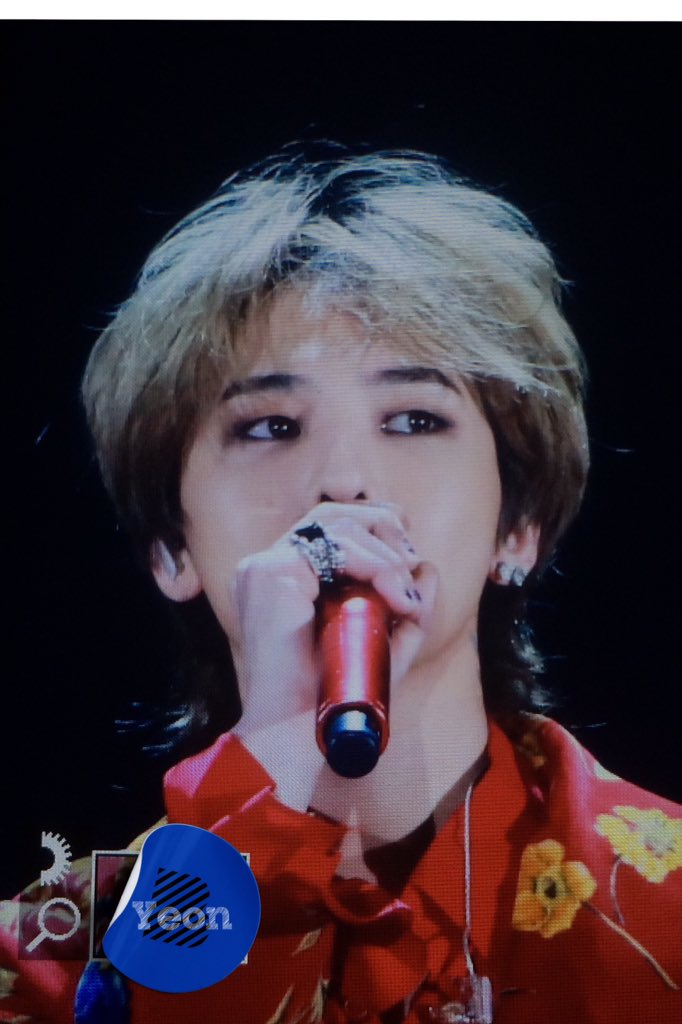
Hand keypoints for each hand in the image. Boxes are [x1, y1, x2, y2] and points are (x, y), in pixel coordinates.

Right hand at [230, 502, 435, 804]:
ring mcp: (264, 567)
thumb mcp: (379, 641)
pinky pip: (332, 548)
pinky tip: (393, 595)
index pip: (329, 525)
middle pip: (332, 515)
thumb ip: (402, 605)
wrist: (299, 731)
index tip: (409, 556)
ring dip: (384, 556)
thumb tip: (430, 570)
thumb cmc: (333, 692)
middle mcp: (267, 565)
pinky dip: (372, 564)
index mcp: (283, 576)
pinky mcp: (271, 575)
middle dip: (384, 530)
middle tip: (412, 564)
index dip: (374, 526)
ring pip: (336, 527)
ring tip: (404, 594)